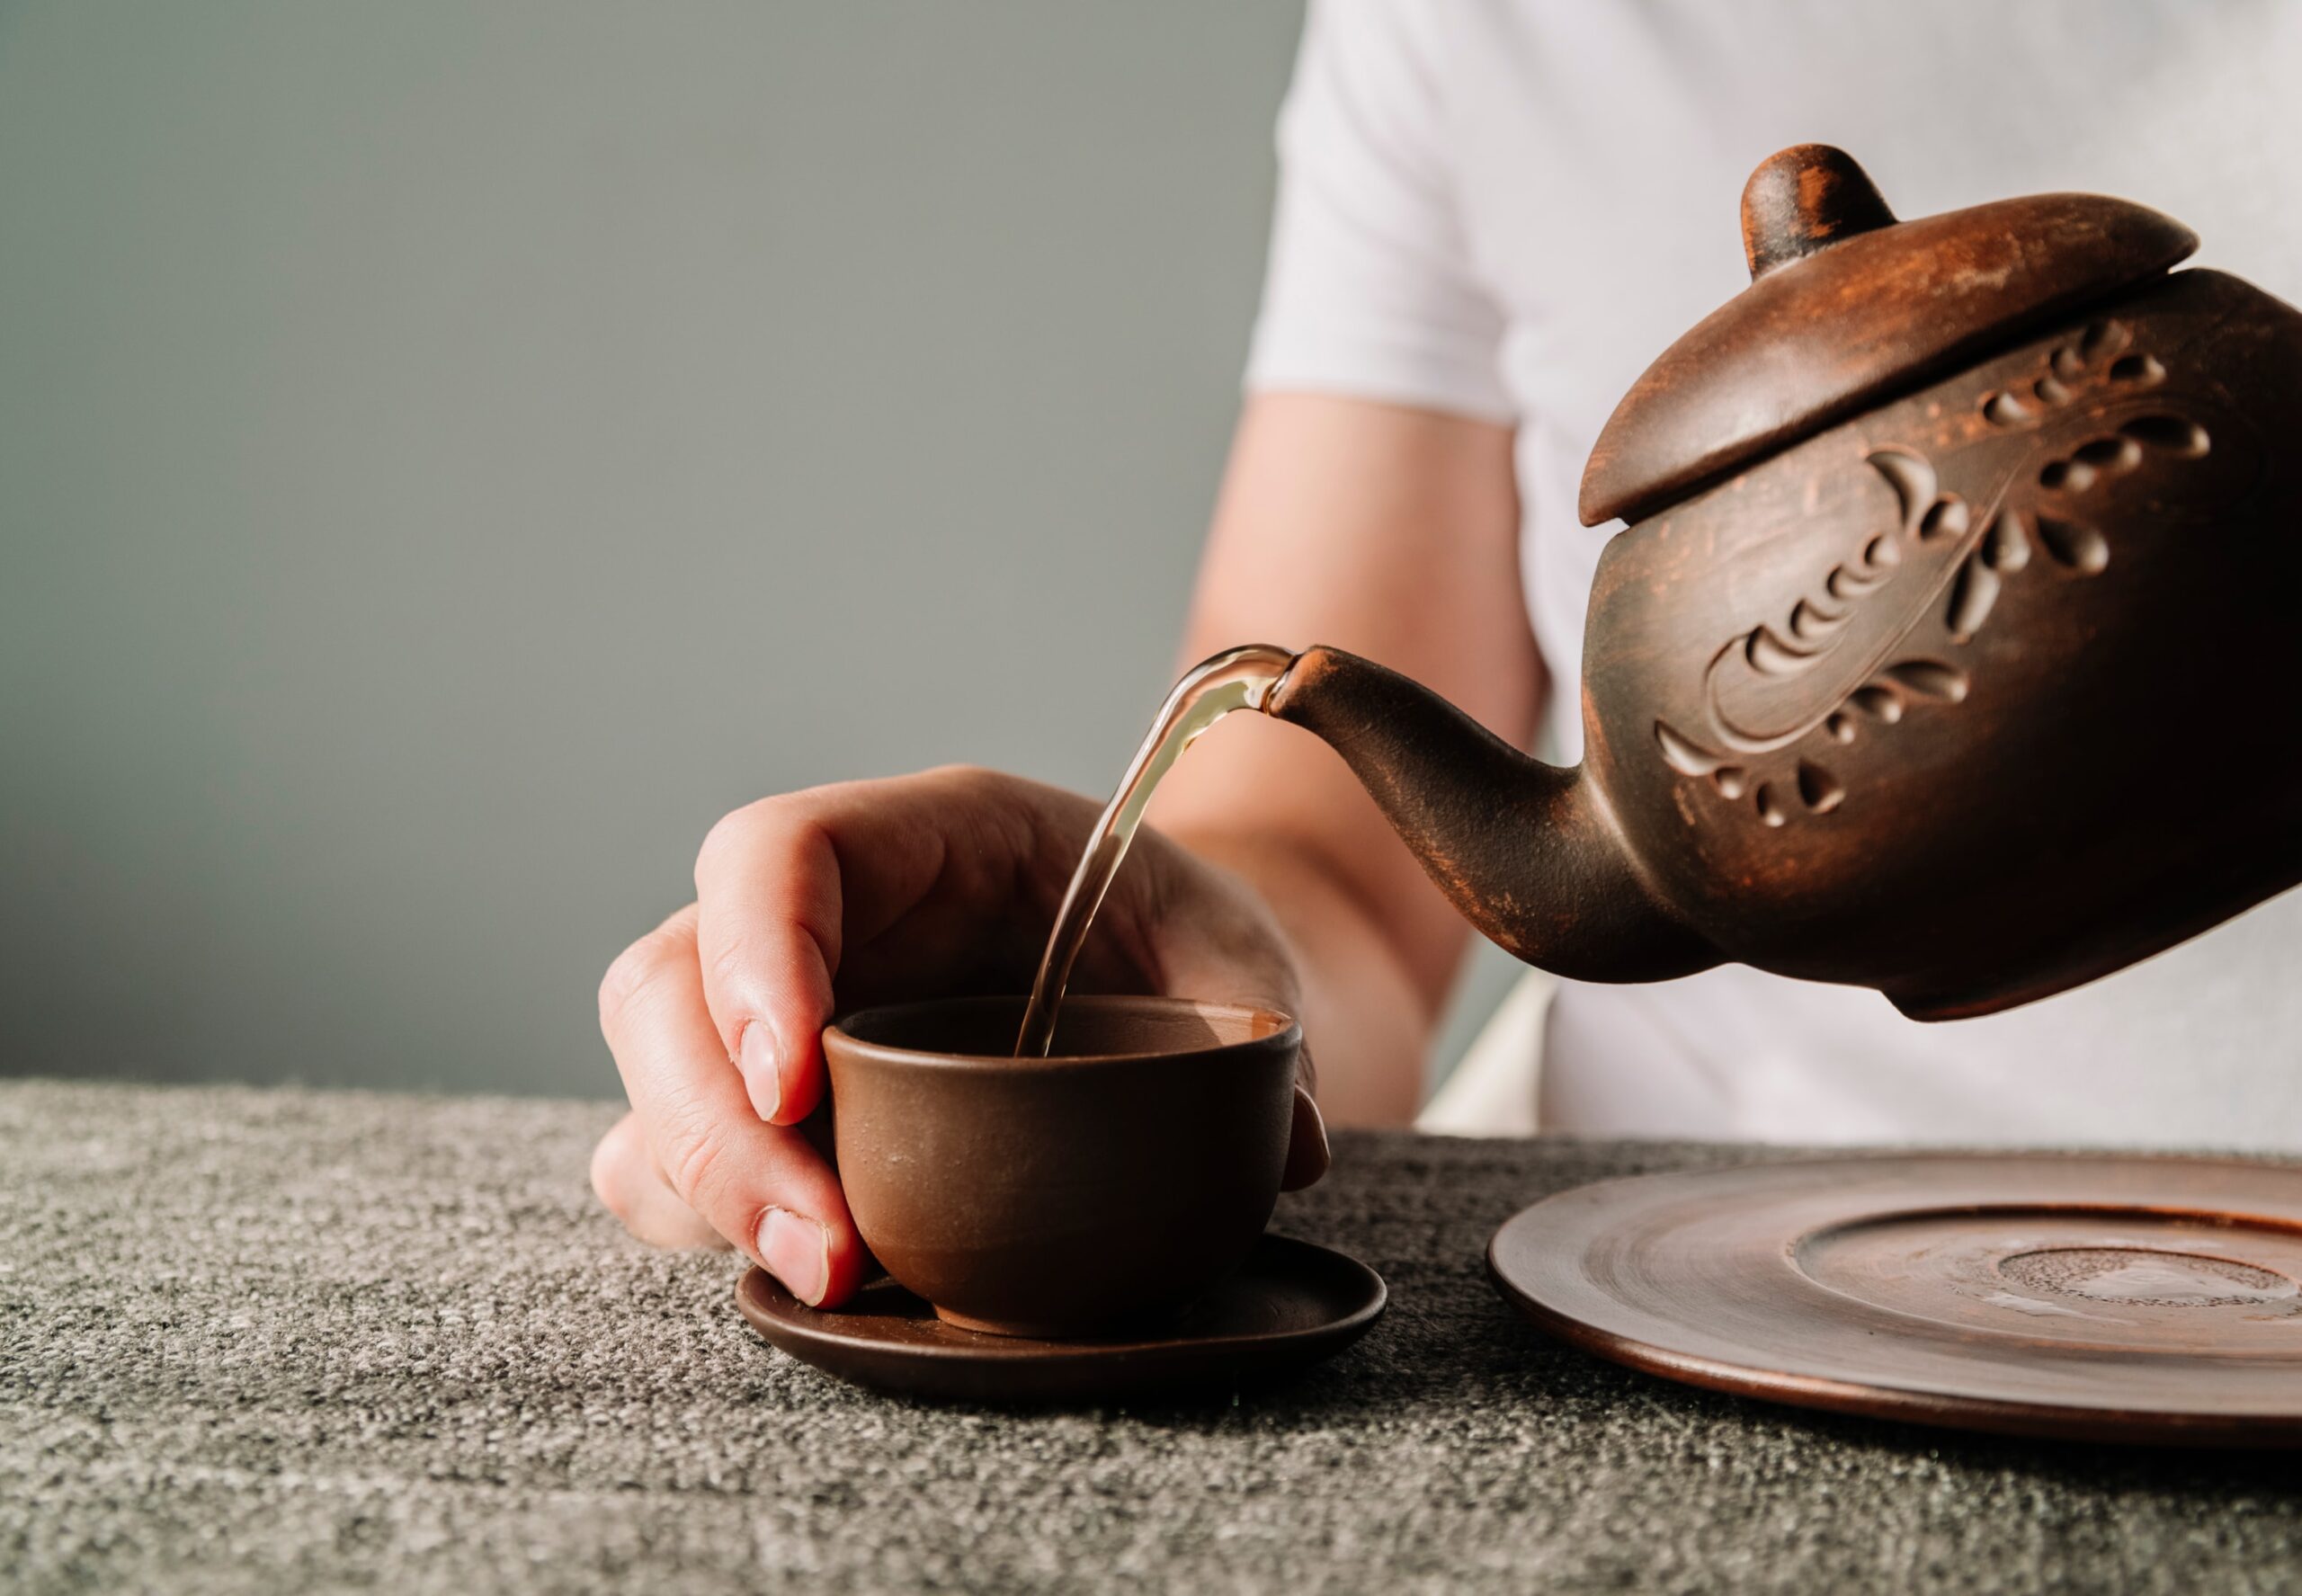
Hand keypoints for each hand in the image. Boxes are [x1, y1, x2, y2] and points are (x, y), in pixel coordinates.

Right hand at [590, 765, 1329, 1304]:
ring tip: (834, 1281)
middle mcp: (818, 921)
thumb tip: (1281, 1144)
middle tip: (830, 1252)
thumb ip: (1257, 1033)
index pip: (776, 853)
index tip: (800, 1082)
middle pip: (667, 984)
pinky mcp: (769, 1115)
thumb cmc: (1179, 947)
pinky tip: (817, 1281)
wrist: (1158, 981)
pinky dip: (716, 1228)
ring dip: (710, 1194)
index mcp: (921, 837)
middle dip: (717, 1126)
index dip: (755, 955)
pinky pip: (673, 1167)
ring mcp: (772, 1018)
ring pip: (651, 1087)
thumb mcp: (1234, 960)